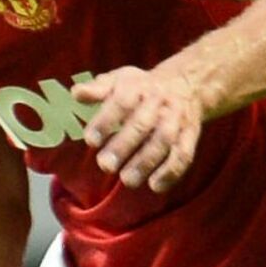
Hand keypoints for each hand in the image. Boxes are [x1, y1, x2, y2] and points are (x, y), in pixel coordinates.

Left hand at [71, 65, 202, 191]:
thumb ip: (97, 89)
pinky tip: (155, 186)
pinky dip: (171, 172)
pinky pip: (184, 154)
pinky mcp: (190, 135)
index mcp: (138, 87)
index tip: (90, 140)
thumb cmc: (142, 87)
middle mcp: (159, 103)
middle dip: (123, 146)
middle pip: (142, 124)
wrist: (186, 84)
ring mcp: (176, 119)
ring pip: (164, 141)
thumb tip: (76, 93)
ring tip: (127, 180)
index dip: (106, 121)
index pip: (121, 102)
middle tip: (105, 165)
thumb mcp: (119, 80)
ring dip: (146, 162)